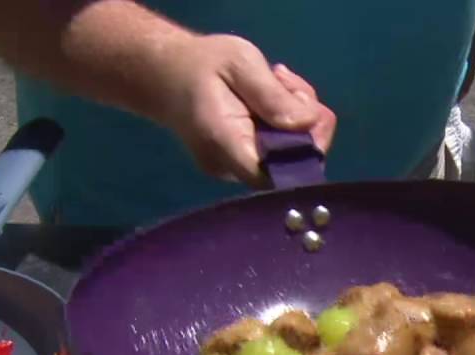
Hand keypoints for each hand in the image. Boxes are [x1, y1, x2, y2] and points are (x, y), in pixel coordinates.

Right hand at [154, 34, 336, 186]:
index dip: (307, 151)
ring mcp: (235, 169)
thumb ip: (272, 94)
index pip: (278, 174)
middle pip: (290, 164)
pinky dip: (286, 123)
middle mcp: (230, 167)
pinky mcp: (242, 163)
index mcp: (225, 143)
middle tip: (287, 81)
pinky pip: (278, 151)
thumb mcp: (239, 61)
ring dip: (297, 117)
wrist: (165, 74)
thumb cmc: (199, 64)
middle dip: (306, 123)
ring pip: (288, 156)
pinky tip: (273, 94)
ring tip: (278, 79)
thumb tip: (308, 122)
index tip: (310, 110)